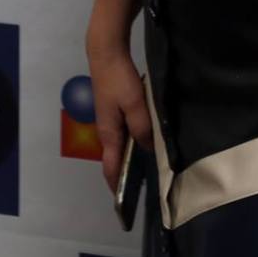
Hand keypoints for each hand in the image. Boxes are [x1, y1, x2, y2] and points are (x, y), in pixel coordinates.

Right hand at [87, 42, 152, 194]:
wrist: (106, 53)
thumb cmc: (119, 80)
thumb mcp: (135, 105)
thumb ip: (142, 128)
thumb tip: (147, 149)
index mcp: (109, 134)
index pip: (110, 168)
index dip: (116, 186)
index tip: (125, 203)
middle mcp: (106, 131)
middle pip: (115, 159)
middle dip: (126, 175)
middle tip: (147, 186)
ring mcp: (109, 120)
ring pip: (121, 146)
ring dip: (131, 158)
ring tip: (151, 167)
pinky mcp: (114, 110)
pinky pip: (124, 133)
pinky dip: (133, 142)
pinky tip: (148, 140)